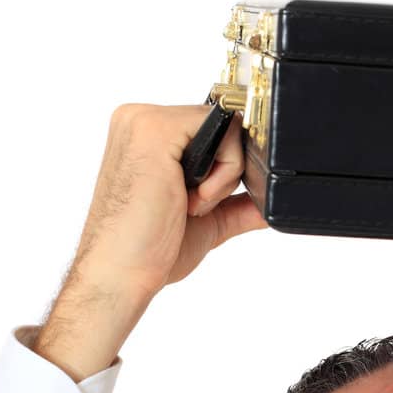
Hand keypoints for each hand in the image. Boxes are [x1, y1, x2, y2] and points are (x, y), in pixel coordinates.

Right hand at [66, 103, 267, 304]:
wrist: (122, 273)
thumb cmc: (147, 249)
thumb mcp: (206, 220)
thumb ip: (237, 205)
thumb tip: (269, 204)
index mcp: (145, 135)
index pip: (209, 130)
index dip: (221, 166)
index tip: (199, 202)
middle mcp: (140, 120)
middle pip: (221, 126)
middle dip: (224, 173)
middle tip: (192, 207)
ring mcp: (144, 119)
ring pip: (226, 126)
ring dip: (222, 176)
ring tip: (186, 205)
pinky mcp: (155, 128)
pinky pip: (223, 130)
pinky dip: (224, 172)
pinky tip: (190, 199)